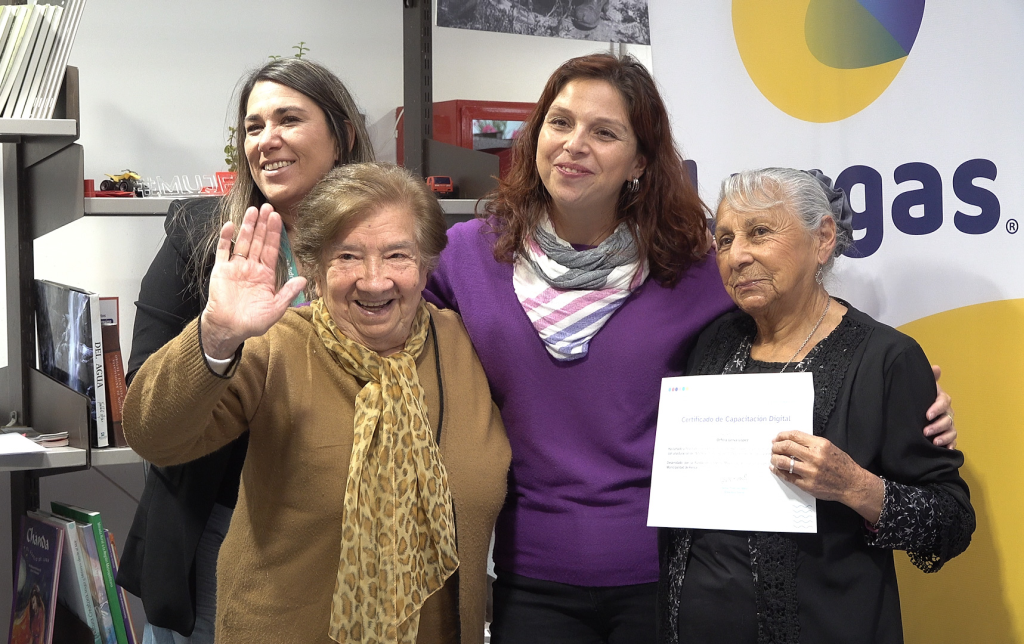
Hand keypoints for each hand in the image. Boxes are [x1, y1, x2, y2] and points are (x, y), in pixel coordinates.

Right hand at [200, 204, 306, 358]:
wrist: (229, 329)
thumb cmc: (253, 322)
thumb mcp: (275, 309)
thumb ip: (288, 293)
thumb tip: (304, 279)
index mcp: (265, 274)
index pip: (271, 249)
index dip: (274, 234)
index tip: (278, 218)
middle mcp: (251, 267)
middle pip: (258, 241)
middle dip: (262, 224)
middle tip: (267, 206)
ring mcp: (235, 267)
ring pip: (242, 242)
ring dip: (247, 226)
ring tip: (252, 210)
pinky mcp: (221, 270)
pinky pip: (223, 251)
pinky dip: (226, 238)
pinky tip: (231, 225)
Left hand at [770, 430, 883, 523]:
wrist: (852, 484)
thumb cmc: (842, 465)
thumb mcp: (829, 447)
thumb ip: (811, 443)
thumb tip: (791, 440)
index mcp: (820, 445)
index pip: (794, 436)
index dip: (782, 436)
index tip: (777, 438)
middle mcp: (814, 457)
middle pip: (786, 447)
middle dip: (776, 446)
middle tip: (773, 447)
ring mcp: (810, 472)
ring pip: (784, 462)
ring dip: (775, 458)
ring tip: (773, 457)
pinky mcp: (807, 485)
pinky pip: (787, 476)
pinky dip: (778, 471)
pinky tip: (775, 468)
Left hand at [924, 365, 956, 447]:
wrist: (915, 411)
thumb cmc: (919, 397)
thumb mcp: (921, 388)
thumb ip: (929, 378)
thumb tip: (936, 367)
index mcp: (941, 400)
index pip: (943, 402)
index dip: (937, 408)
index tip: (927, 415)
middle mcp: (947, 412)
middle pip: (947, 419)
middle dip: (937, 426)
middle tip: (925, 431)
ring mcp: (948, 424)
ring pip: (951, 430)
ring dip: (944, 437)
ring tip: (934, 442)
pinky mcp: (946, 436)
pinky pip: (953, 441)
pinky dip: (951, 445)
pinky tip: (946, 450)